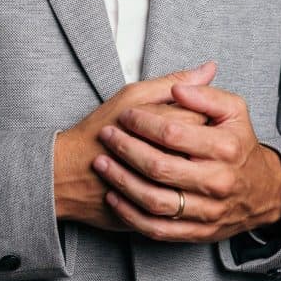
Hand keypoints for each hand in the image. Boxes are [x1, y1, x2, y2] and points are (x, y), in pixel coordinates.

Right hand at [53, 62, 215, 231]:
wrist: (70, 173)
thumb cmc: (99, 129)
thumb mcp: (133, 95)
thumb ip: (174, 82)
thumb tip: (209, 68)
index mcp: (170, 126)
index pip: (204, 117)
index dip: (195, 113)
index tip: (177, 114)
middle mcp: (176, 159)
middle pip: (204, 148)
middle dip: (193, 143)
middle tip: (171, 138)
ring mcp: (170, 189)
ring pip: (196, 176)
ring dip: (185, 166)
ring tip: (165, 157)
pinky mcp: (162, 212)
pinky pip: (183, 204)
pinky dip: (175, 190)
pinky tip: (162, 180)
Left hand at [92, 75, 280, 241]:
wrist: (263, 192)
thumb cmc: (240, 145)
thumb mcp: (234, 110)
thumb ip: (205, 94)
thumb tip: (178, 88)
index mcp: (225, 147)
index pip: (173, 134)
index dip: (143, 122)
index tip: (126, 115)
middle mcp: (217, 181)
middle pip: (160, 167)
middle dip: (126, 149)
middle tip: (107, 135)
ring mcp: (207, 211)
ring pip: (155, 201)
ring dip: (122, 182)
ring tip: (102, 163)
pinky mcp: (198, 232)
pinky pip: (158, 228)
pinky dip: (131, 214)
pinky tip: (114, 197)